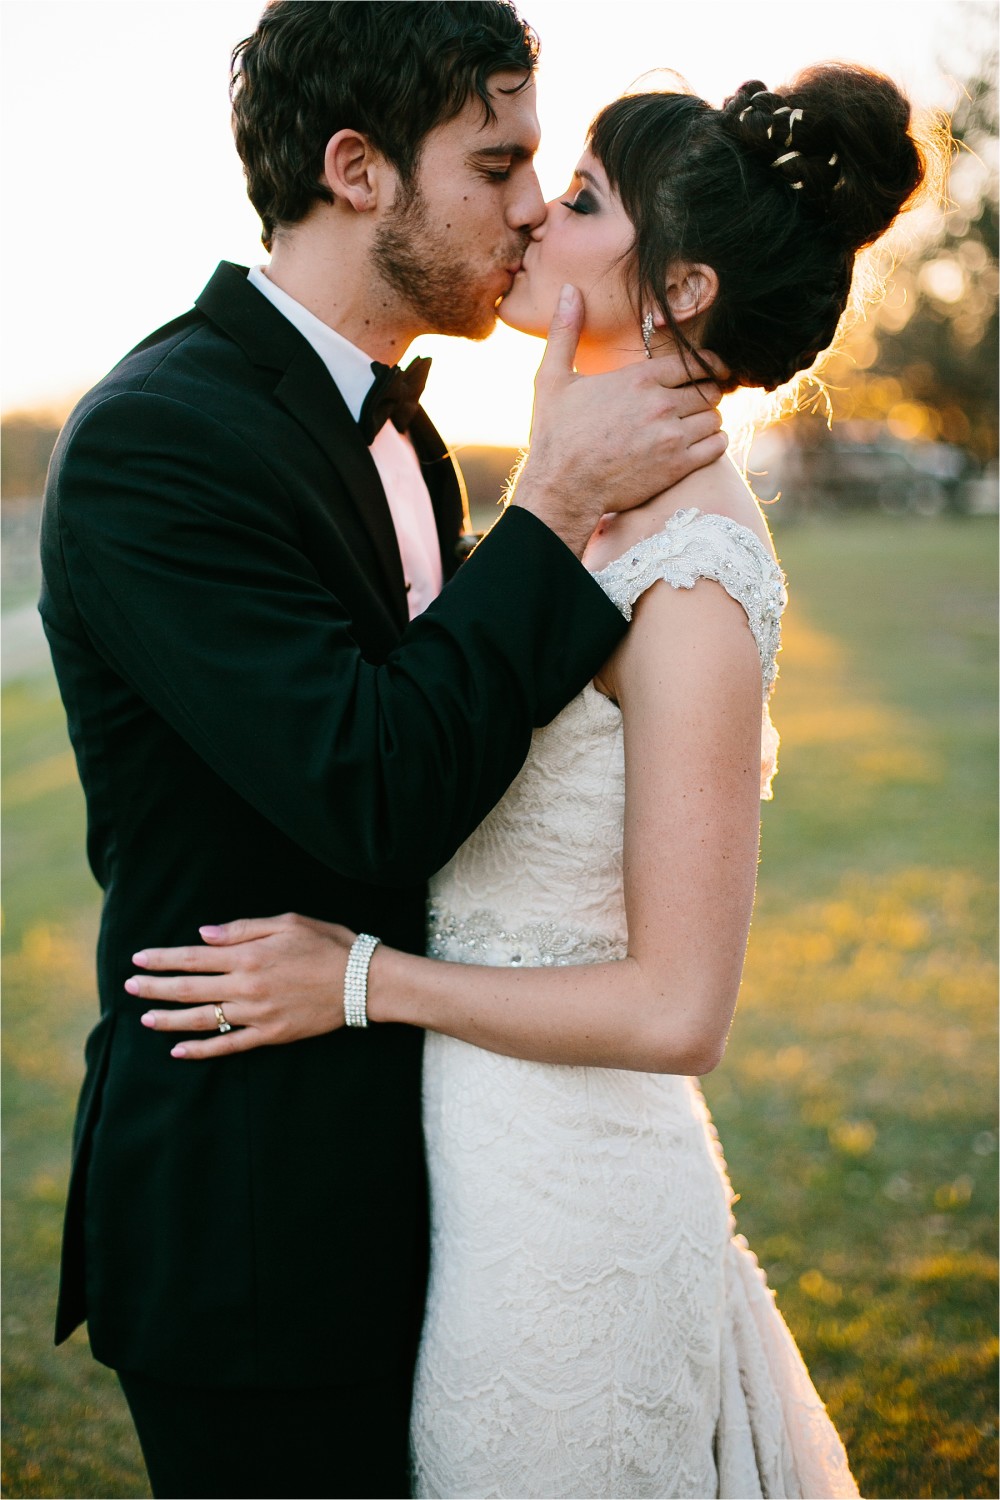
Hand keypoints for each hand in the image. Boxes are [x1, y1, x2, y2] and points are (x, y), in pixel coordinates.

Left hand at [126, 913, 355, 1057]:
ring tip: (144, 1018)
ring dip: (169, 1019)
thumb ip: (243, 929)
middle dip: (155, 988)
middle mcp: (247, 986)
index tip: (139, 958)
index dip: (163, 958)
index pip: (193, 957)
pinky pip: (228, 1045)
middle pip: (189, 988)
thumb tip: (204, 934)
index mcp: (249, 955)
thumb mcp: (287, 923)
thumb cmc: (328, 945)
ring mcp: (256, 1013)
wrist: (363, 981)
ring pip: (202, 1019)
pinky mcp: (269, 1034)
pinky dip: (201, 1050)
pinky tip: (178, 1050)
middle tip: (129, 986)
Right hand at [512, 284, 728, 556]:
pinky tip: (702, 443)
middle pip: (709, 389)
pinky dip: (715, 442)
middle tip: (704, 398)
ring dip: (710, 418)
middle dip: (709, 392)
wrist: (561, 488)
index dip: (708, 365)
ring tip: (699, 422)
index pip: (693, 361)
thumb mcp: (552, 379)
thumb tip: (570, 290)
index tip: (713, 370)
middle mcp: (660, 403)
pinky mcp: (677, 466)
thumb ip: (565, 332)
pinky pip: (717, 446)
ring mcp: (671, 436)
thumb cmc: (555, 435)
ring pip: (715, 416)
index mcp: (638, 378)